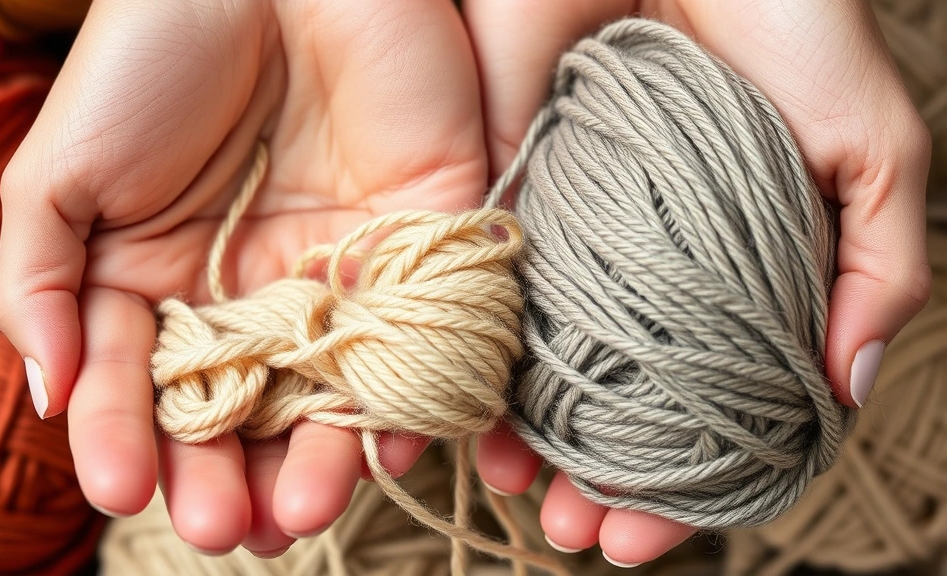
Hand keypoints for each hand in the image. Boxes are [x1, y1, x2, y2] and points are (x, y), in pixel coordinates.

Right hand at [0, 0, 482, 555]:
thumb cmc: (153, 53)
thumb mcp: (64, 168)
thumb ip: (43, 283)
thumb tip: (44, 397)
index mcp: (168, 282)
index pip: (151, 388)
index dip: (133, 441)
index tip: (126, 490)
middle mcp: (258, 293)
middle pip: (250, 410)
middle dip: (233, 473)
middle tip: (224, 526)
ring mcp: (342, 274)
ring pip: (335, 393)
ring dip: (319, 460)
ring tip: (298, 511)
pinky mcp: (423, 244)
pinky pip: (420, 337)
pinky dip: (407, 397)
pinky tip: (381, 449)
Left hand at [463, 0, 929, 565]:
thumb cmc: (787, 17)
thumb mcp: (870, 142)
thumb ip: (878, 263)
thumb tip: (844, 389)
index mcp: (733, 270)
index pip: (708, 400)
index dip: (685, 479)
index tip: (651, 538)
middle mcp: (647, 267)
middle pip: (616, 397)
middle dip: (595, 477)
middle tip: (577, 535)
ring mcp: (571, 234)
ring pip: (538, 359)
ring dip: (524, 436)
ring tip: (520, 494)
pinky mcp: (503, 191)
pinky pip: (479, 289)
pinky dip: (469, 353)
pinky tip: (465, 416)